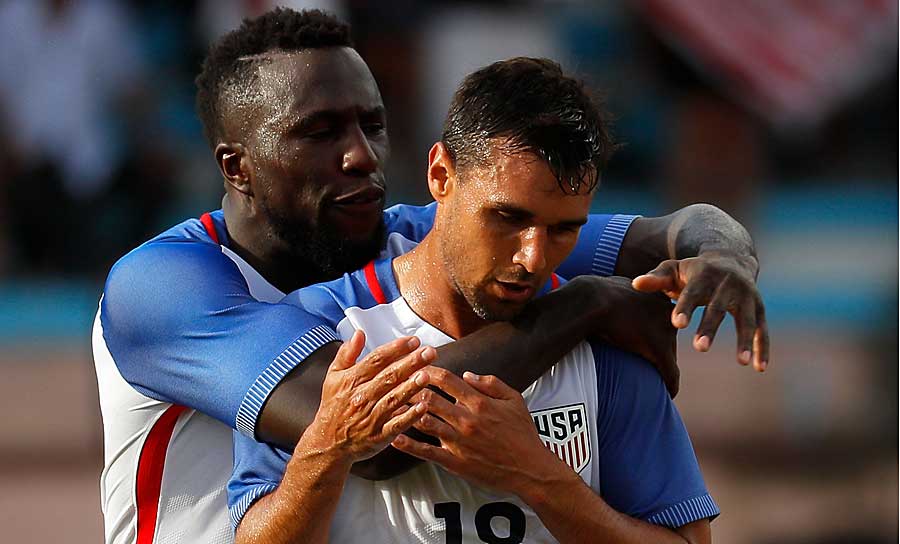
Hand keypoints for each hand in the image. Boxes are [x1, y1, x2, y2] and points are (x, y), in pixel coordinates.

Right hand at [300, 331, 434, 462]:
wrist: (327, 442)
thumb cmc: (333, 406)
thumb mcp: (333, 376)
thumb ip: (347, 354)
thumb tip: (359, 333)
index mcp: (352, 380)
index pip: (376, 360)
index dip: (396, 349)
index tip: (414, 340)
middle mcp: (361, 397)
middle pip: (389, 376)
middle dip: (411, 363)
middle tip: (430, 352)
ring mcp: (370, 417)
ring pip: (393, 399)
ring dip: (411, 387)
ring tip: (427, 375)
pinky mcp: (378, 436)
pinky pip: (395, 425)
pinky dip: (409, 416)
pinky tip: (423, 407)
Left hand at [391, 369, 561, 497]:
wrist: (530, 469)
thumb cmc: (523, 434)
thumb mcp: (514, 399)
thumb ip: (491, 383)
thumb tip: (467, 374)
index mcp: (479, 402)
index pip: (446, 380)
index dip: (428, 370)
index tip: (416, 365)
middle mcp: (466, 419)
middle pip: (429, 398)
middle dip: (410, 388)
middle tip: (397, 382)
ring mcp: (458, 441)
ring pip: (424, 422)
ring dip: (405, 412)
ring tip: (390, 404)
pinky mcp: (454, 462)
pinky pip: (426, 452)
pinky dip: (408, 445)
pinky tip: (394, 437)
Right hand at [579, 276, 678, 396]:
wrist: (592, 300)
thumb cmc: (594, 295)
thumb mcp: (610, 288)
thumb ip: (617, 294)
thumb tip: (607, 296)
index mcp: (656, 295)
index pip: (662, 317)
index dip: (652, 330)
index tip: (642, 340)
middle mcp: (666, 311)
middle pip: (669, 335)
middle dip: (663, 349)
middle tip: (653, 364)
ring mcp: (665, 330)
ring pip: (670, 354)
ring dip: (666, 369)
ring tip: (663, 381)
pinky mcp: (660, 349)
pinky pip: (670, 371)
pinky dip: (671, 383)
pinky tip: (671, 393)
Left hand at [632, 252, 768, 371]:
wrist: (731, 258)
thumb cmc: (694, 271)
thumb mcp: (673, 269)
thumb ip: (656, 279)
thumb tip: (636, 284)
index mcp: (704, 275)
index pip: (692, 293)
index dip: (685, 307)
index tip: (677, 325)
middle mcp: (728, 284)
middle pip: (718, 308)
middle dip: (710, 327)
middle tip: (699, 348)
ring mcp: (747, 296)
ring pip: (747, 319)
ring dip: (745, 340)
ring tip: (741, 362)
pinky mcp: (759, 307)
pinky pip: (763, 329)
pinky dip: (763, 347)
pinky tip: (760, 368)